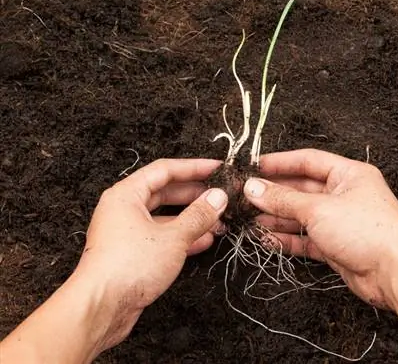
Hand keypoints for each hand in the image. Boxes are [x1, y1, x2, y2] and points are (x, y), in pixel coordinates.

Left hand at [76, 159, 227, 348]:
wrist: (100, 308)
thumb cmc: (126, 267)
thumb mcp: (172, 237)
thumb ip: (198, 215)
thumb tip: (217, 198)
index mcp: (126, 194)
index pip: (165, 170)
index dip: (194, 167)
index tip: (216, 168)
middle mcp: (124, 209)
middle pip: (165, 192)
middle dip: (195, 195)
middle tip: (218, 195)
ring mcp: (127, 231)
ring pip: (165, 216)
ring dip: (191, 218)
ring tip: (216, 219)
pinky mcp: (132, 252)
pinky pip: (161, 236)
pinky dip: (182, 237)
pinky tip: (202, 240)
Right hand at [243, 149, 397, 308]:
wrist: (396, 274)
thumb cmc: (367, 230)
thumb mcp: (318, 208)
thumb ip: (283, 199)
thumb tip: (254, 188)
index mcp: (348, 174)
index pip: (307, 161)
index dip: (279, 162)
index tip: (254, 166)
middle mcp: (344, 195)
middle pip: (301, 189)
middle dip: (273, 194)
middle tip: (245, 196)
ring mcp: (340, 221)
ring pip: (301, 215)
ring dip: (276, 218)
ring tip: (249, 219)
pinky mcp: (336, 246)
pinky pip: (306, 238)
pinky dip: (287, 239)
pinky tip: (267, 238)